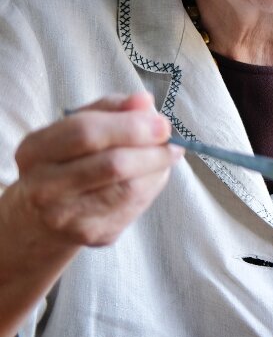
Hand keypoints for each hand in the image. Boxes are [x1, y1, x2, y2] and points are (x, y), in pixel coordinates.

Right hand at [8, 93, 181, 246]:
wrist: (40, 216)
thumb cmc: (65, 161)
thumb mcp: (75, 128)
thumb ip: (111, 109)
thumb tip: (144, 101)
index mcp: (36, 151)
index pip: (86, 133)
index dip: (131, 127)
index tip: (162, 123)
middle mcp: (45, 187)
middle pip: (112, 165)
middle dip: (152, 151)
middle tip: (173, 142)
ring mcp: (67, 216)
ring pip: (128, 189)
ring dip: (157, 169)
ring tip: (167, 156)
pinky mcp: (91, 234)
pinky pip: (134, 207)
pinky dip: (151, 187)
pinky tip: (152, 176)